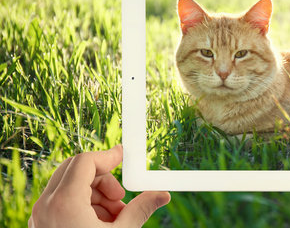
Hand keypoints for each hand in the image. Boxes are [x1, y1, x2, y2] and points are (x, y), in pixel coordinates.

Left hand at [29, 145, 170, 227]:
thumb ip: (141, 209)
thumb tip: (162, 194)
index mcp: (64, 202)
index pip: (85, 161)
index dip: (108, 155)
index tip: (124, 156)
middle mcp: (47, 205)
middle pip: (76, 169)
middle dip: (104, 178)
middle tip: (121, 196)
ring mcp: (42, 216)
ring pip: (70, 185)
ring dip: (97, 194)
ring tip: (116, 217)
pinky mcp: (44, 226)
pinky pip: (64, 202)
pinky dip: (85, 205)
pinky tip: (102, 224)